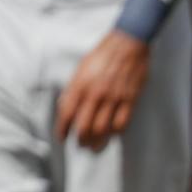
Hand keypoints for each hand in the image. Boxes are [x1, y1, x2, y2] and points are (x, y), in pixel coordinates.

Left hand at [57, 31, 149, 148]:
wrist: (127, 45)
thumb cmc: (101, 55)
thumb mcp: (80, 69)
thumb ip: (73, 88)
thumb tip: (64, 105)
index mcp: (80, 85)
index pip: (67, 113)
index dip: (62, 129)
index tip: (61, 138)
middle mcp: (95, 94)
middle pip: (85, 126)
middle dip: (80, 140)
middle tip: (79, 145)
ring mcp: (114, 98)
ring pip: (103, 129)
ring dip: (97, 141)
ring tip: (94, 146)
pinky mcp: (130, 100)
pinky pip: (122, 123)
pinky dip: (115, 133)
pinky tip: (111, 135)